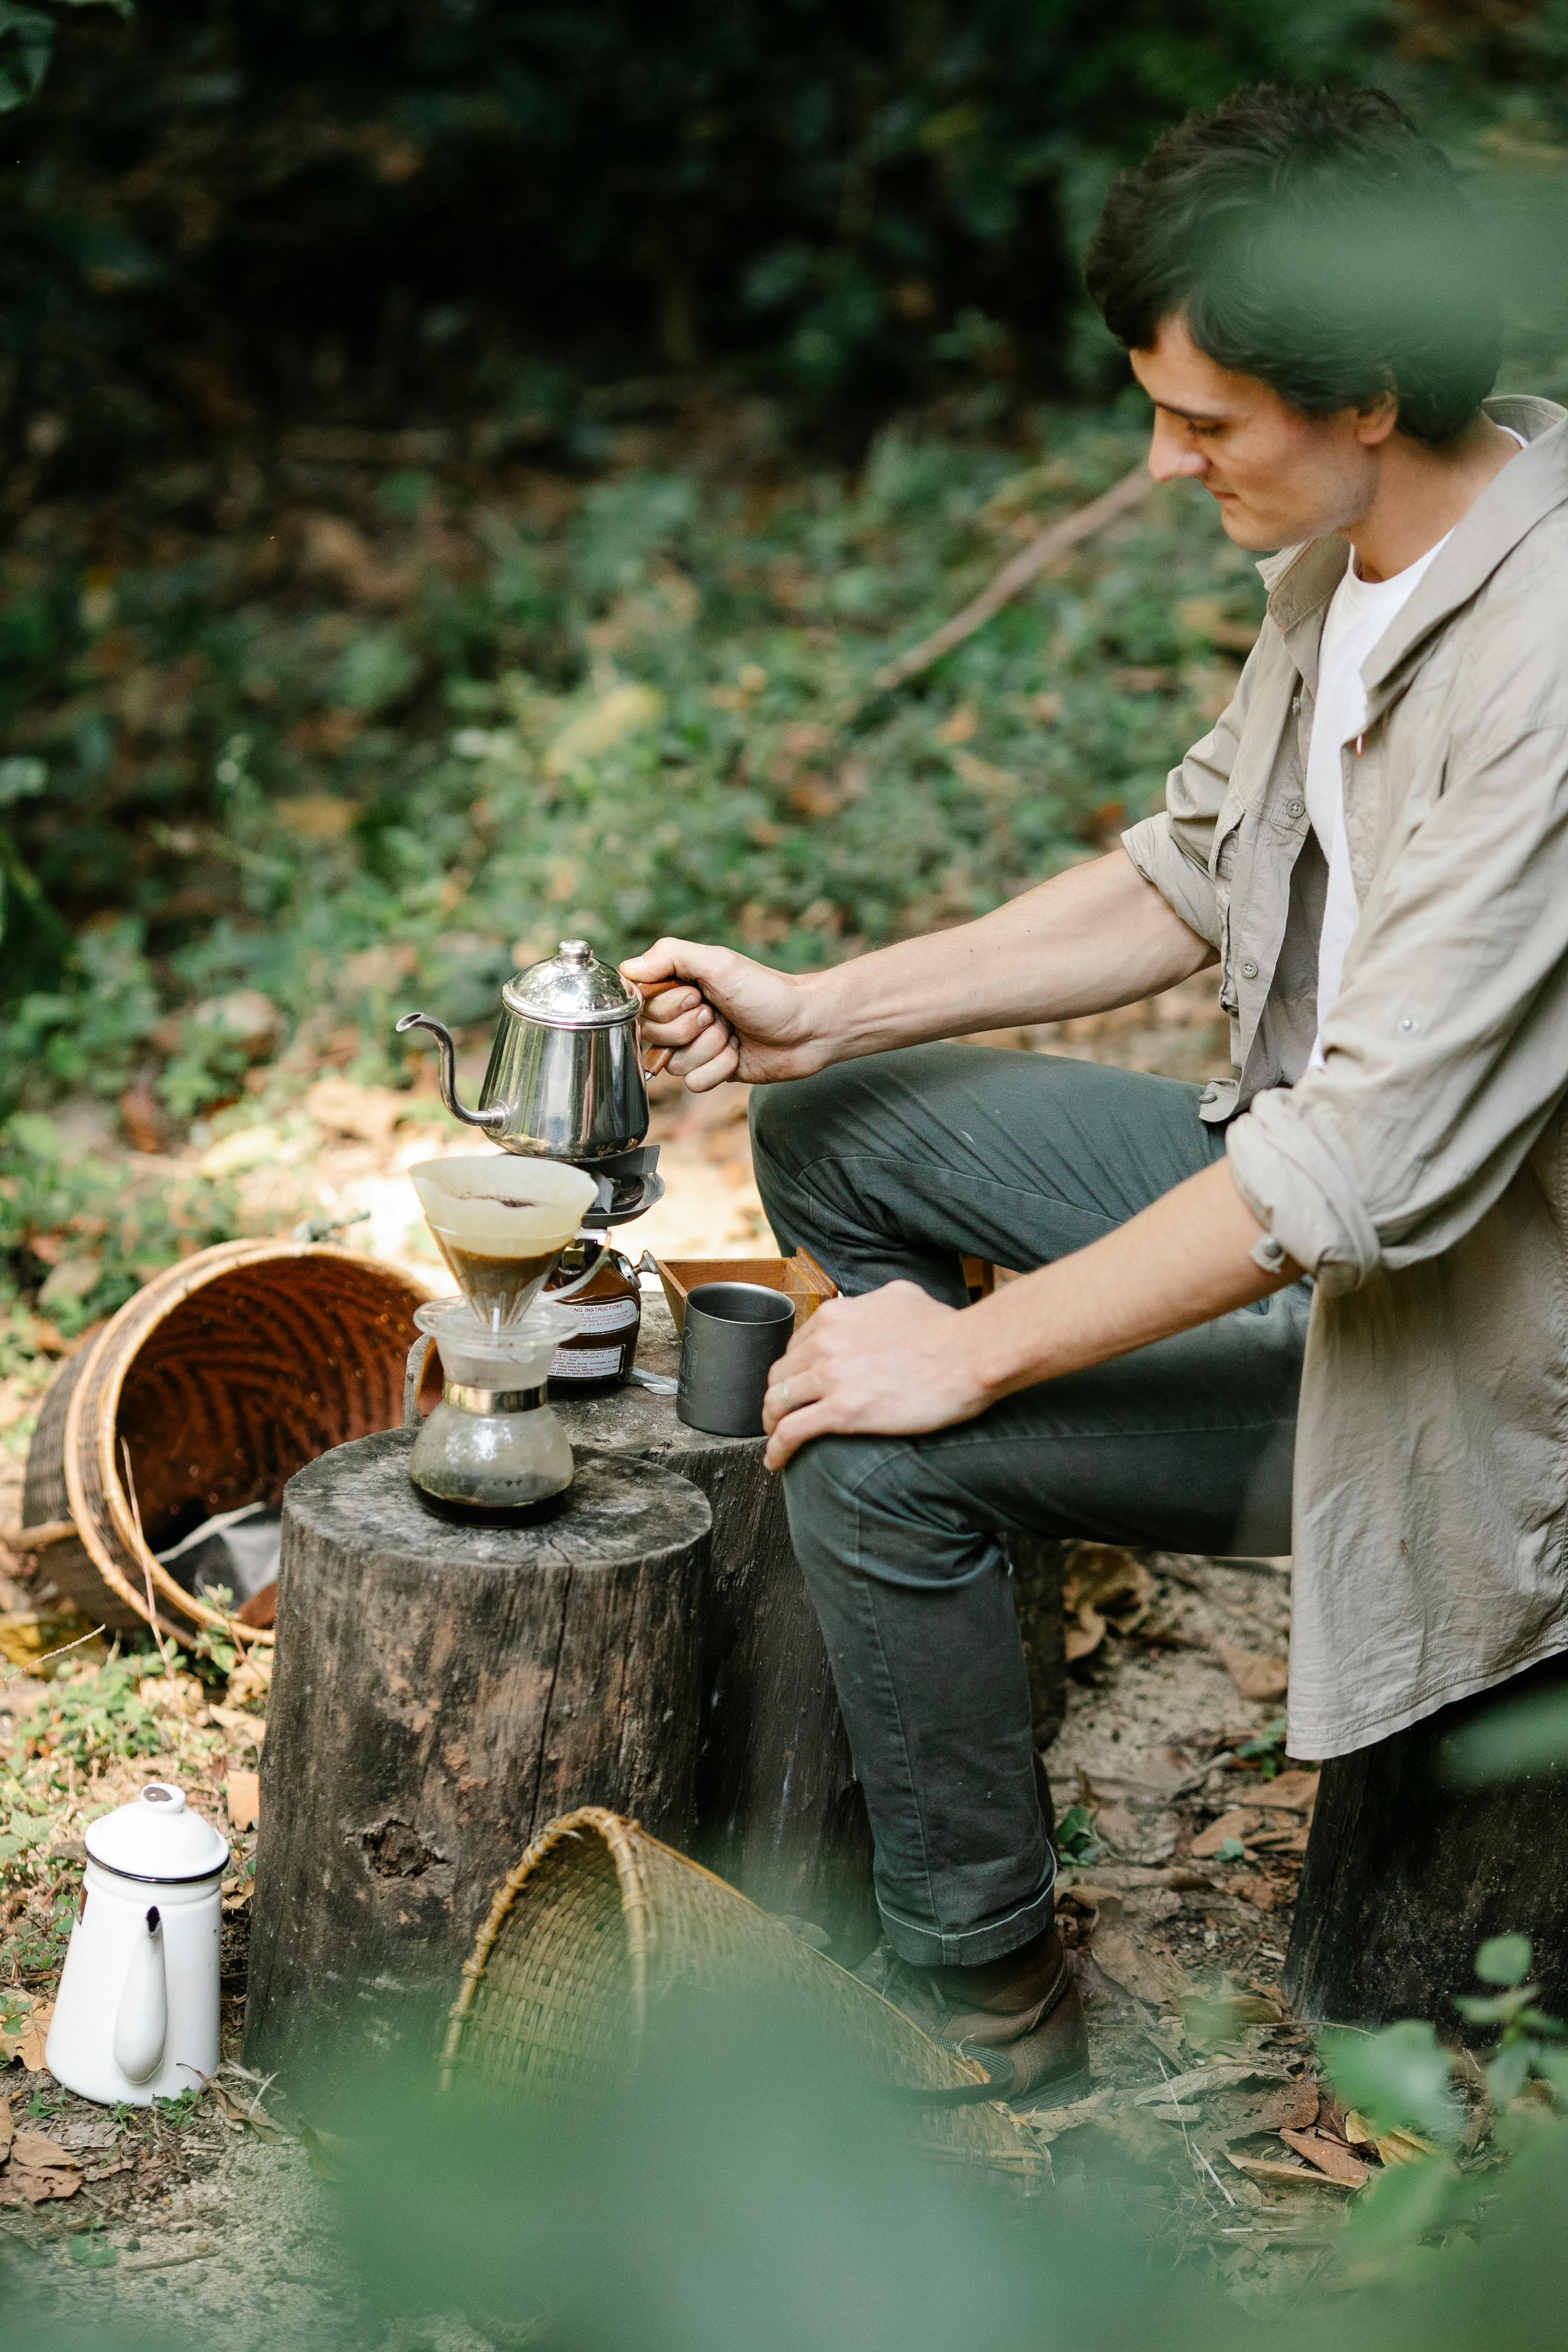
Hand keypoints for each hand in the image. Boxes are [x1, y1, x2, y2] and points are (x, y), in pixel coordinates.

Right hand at [620, 937, 827, 1091]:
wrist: (808, 1027)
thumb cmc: (768, 991)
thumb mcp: (719, 962)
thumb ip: (671, 955)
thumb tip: (628, 968)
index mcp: (678, 985)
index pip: (640, 1003)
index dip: (666, 1006)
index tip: (697, 996)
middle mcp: (682, 1015)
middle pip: (652, 1035)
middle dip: (690, 1028)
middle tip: (719, 1015)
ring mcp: (696, 1045)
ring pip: (671, 1063)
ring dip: (709, 1049)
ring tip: (733, 1034)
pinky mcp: (711, 1070)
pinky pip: (692, 1082)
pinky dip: (718, 1070)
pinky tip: (738, 1055)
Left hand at [760, 1281, 989, 1470]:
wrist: (969, 1354)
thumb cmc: (945, 1329)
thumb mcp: (902, 1295)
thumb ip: (874, 1300)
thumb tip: (871, 1305)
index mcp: (834, 1316)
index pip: (794, 1347)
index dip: (792, 1371)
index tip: (795, 1386)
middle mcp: (825, 1342)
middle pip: (779, 1376)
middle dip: (775, 1398)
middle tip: (780, 1416)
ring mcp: (831, 1377)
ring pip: (778, 1403)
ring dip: (771, 1424)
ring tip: (775, 1439)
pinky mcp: (843, 1411)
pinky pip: (793, 1432)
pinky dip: (777, 1449)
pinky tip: (775, 1461)